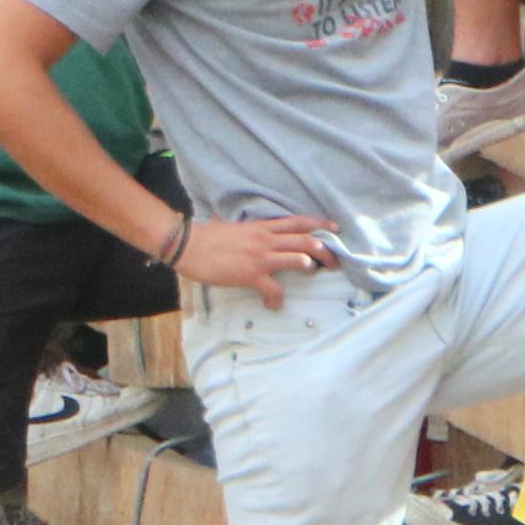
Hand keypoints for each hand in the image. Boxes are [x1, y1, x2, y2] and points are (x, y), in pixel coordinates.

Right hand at [179, 214, 336, 310]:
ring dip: (309, 266)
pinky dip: (277, 298)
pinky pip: (274, 289)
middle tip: (335, 261)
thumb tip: (253, 233)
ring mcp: (260, 257)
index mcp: (262, 227)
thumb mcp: (235, 228)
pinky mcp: (251, 274)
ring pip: (298, 258)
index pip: (297, 222)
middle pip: (305, 240)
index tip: (335, 227)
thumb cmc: (207, 237)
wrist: (189, 245)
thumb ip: (249, 231)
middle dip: (325, 250)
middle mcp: (266, 239)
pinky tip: (272, 303)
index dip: (319, 223)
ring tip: (311, 273)